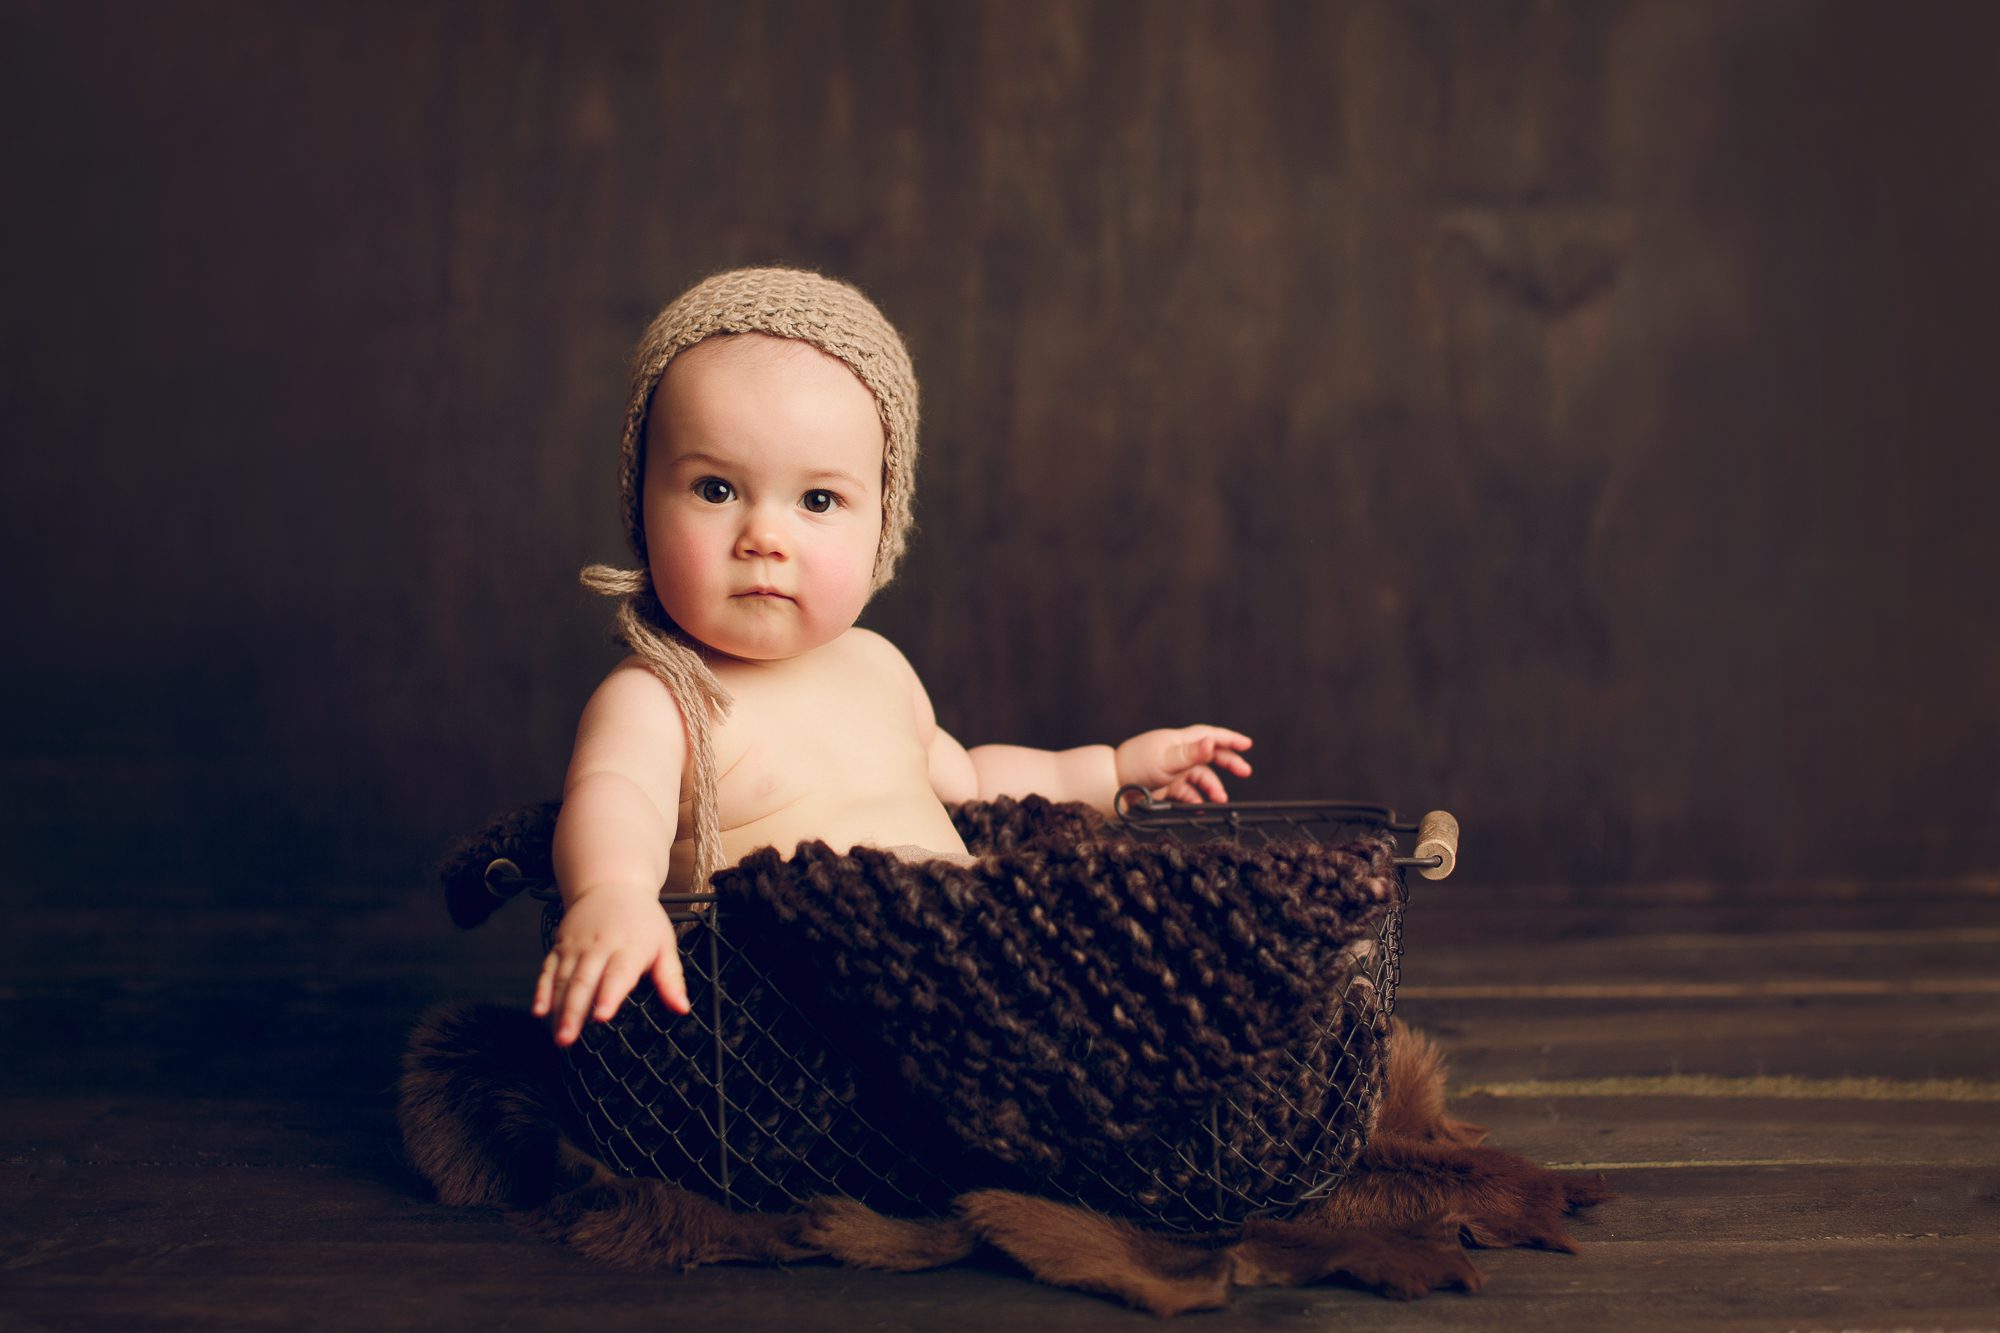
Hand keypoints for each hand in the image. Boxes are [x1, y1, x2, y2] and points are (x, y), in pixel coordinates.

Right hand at [531, 890, 688, 1046]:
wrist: (613, 884)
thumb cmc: (642, 920)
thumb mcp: (665, 944)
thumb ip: (671, 979)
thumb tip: (682, 1008)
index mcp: (629, 947)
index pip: (618, 974)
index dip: (609, 995)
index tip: (601, 1016)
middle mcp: (599, 947)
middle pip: (584, 981)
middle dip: (574, 1012)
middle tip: (568, 1039)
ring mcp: (576, 946)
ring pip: (564, 979)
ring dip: (558, 1008)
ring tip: (557, 1036)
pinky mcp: (560, 946)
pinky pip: (548, 970)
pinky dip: (541, 990)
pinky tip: (539, 1010)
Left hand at [1114, 726, 1253, 802]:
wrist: (1111, 784)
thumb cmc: (1137, 765)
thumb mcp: (1167, 759)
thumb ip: (1192, 753)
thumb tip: (1212, 742)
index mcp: (1179, 741)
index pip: (1210, 736)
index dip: (1229, 739)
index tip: (1247, 744)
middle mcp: (1177, 754)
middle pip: (1210, 756)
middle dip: (1229, 763)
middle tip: (1245, 772)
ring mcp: (1172, 771)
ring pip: (1200, 778)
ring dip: (1212, 788)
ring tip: (1220, 799)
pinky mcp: (1166, 787)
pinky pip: (1187, 793)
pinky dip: (1196, 799)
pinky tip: (1200, 807)